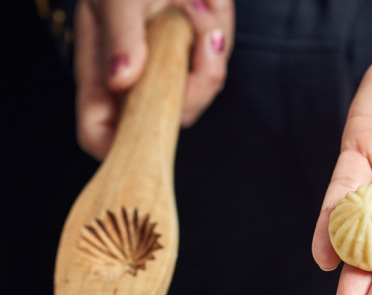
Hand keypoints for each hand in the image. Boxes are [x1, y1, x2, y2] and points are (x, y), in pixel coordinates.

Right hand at [74, 0, 233, 159]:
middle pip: (164, 121)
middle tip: (192, 35)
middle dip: (187, 83)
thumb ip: (120, 36)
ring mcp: (169, 69)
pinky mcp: (197, 57)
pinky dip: (216, 31)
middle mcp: (137, 78)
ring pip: (198, 93)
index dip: (117, 149)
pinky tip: (203, 5)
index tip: (149, 138)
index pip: (100, 132)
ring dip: (204, 46)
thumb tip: (121, 79)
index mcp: (103, 71)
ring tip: (191, 7)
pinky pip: (216, 64)